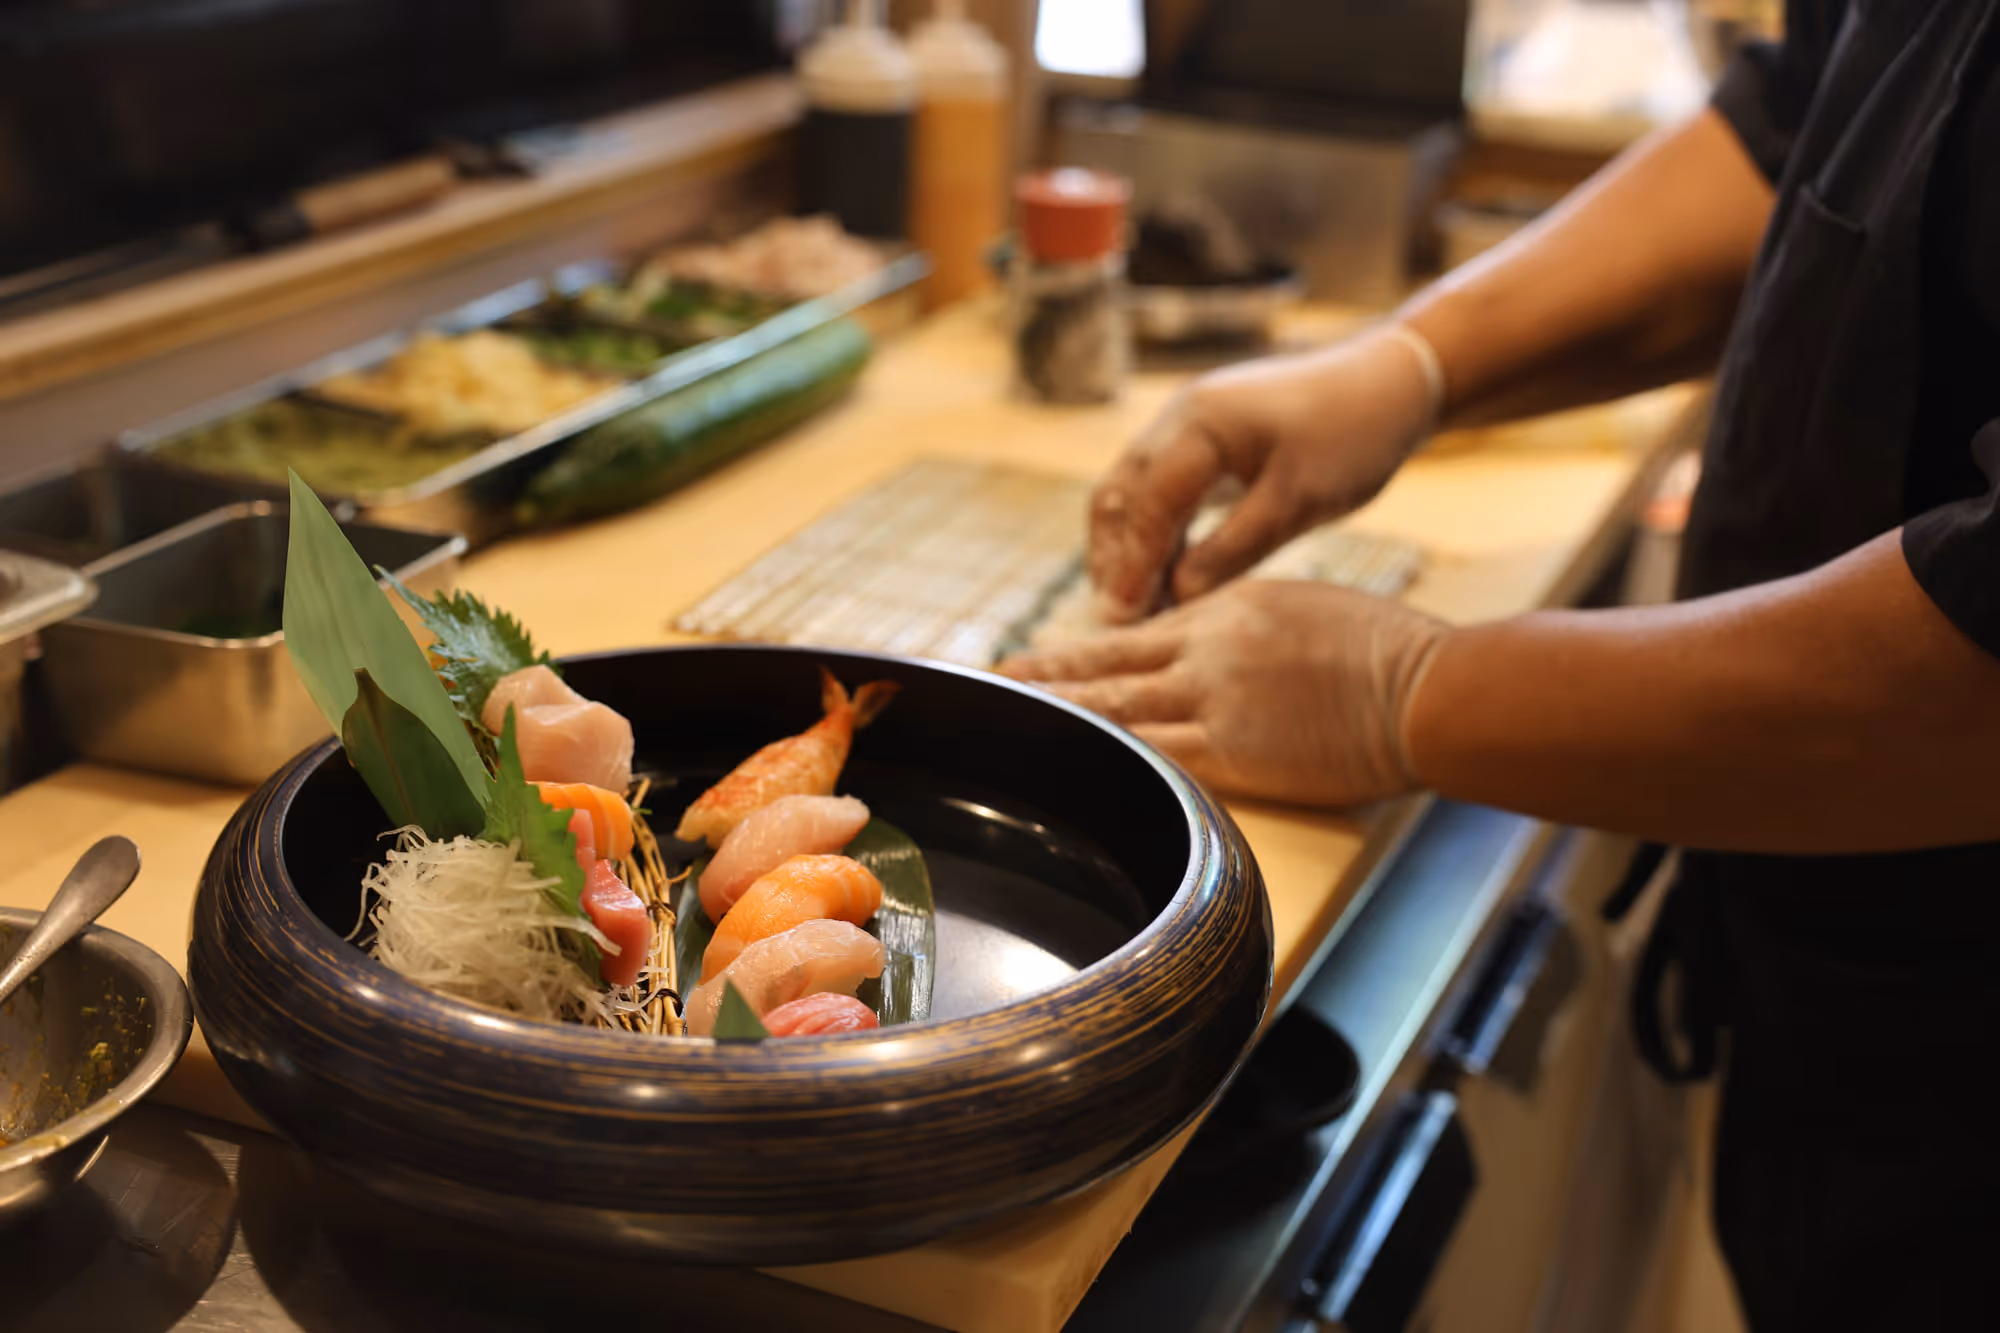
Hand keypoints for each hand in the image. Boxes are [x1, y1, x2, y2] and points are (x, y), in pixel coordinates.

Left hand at [999, 580, 1448, 806]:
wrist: (1424, 685)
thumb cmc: (1387, 648)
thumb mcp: (1305, 609)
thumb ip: (1251, 627)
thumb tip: (1224, 647)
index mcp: (1226, 610)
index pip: (1136, 631)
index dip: (1086, 647)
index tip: (1049, 655)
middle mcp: (1207, 650)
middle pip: (1108, 666)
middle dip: (1050, 676)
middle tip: (1001, 678)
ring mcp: (1215, 701)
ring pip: (1119, 711)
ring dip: (1066, 719)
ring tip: (1019, 724)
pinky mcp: (1234, 753)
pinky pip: (1159, 760)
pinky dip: (1115, 762)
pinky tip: (1081, 769)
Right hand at [1089, 328, 1436, 622]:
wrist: (1389, 381)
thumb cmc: (1352, 437)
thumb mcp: (1297, 502)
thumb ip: (1233, 549)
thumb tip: (1176, 597)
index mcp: (1200, 424)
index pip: (1146, 504)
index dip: (1131, 565)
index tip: (1122, 620)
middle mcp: (1179, 418)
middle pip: (1118, 496)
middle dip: (1112, 559)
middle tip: (1115, 623)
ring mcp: (1186, 426)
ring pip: (1132, 494)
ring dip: (1127, 549)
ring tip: (1134, 610)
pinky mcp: (1202, 442)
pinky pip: (1159, 491)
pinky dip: (1155, 535)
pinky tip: (1165, 579)